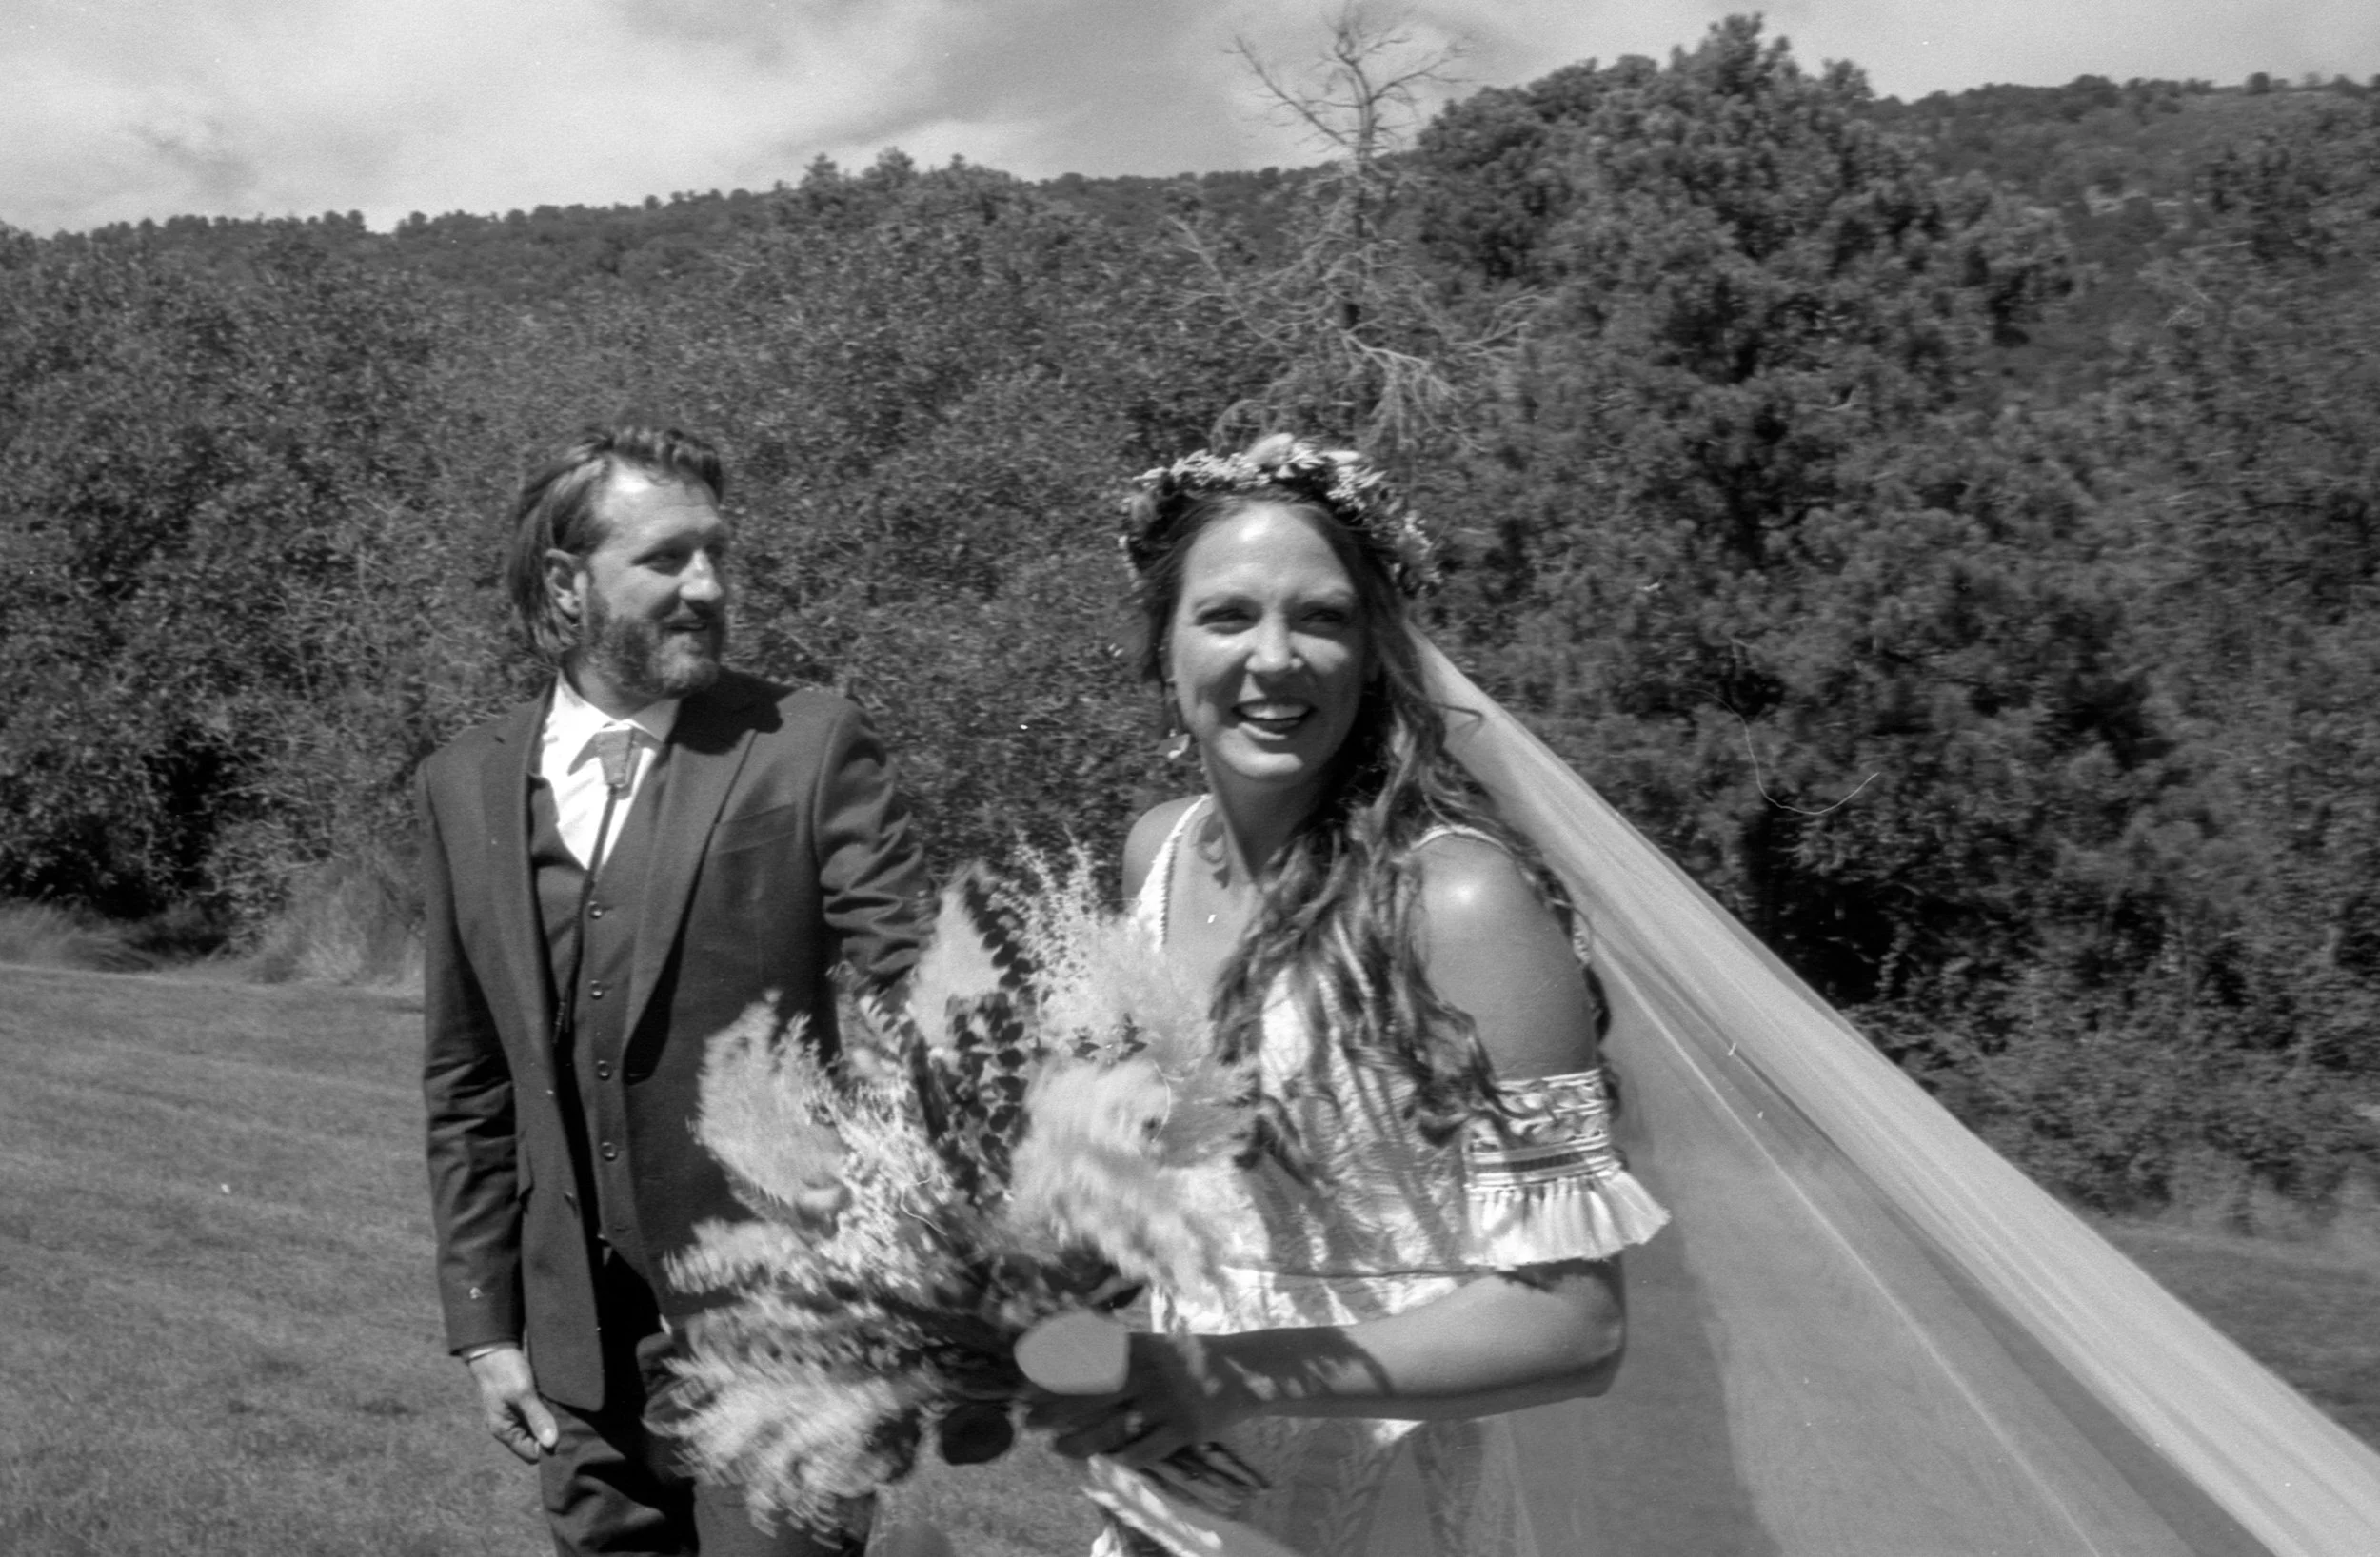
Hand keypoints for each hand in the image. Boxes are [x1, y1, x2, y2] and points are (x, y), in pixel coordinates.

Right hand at [467, 1345, 558, 1462]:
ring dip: (550, 1422)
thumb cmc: (505, 1370)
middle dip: (551, 1435)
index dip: (548, 1449)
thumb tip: (552, 1443)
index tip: (566, 1436)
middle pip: (535, 1442)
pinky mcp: (521, 1401)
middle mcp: (508, 1426)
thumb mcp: (523, 1393)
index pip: (531, 1454)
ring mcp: (514, 1413)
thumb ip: (537, 1418)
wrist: (493, 1346)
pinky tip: (559, 1403)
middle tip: (570, 1424)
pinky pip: (537, 1414)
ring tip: (566, 1413)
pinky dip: (547, 1410)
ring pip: (537, 1427)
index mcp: (504, 1430)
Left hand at [1033, 1332, 1251, 1470]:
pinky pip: (1149, 1448)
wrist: (1243, 1370)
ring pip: (1116, 1426)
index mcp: (1141, 1348)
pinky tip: (1106, 1464)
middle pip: (1094, 1394)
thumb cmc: (1188, 1357)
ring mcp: (1168, 1402)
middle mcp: (1150, 1373)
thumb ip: (1117, 1347)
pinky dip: (1125, 1458)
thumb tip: (1069, 1345)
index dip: (1057, 1373)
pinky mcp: (1186, 1428)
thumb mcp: (1153, 1343)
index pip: (1090, 1359)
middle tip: (1028, 1420)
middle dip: (1057, 1408)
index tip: (1027, 1384)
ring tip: (1055, 1447)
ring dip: (1081, 1440)